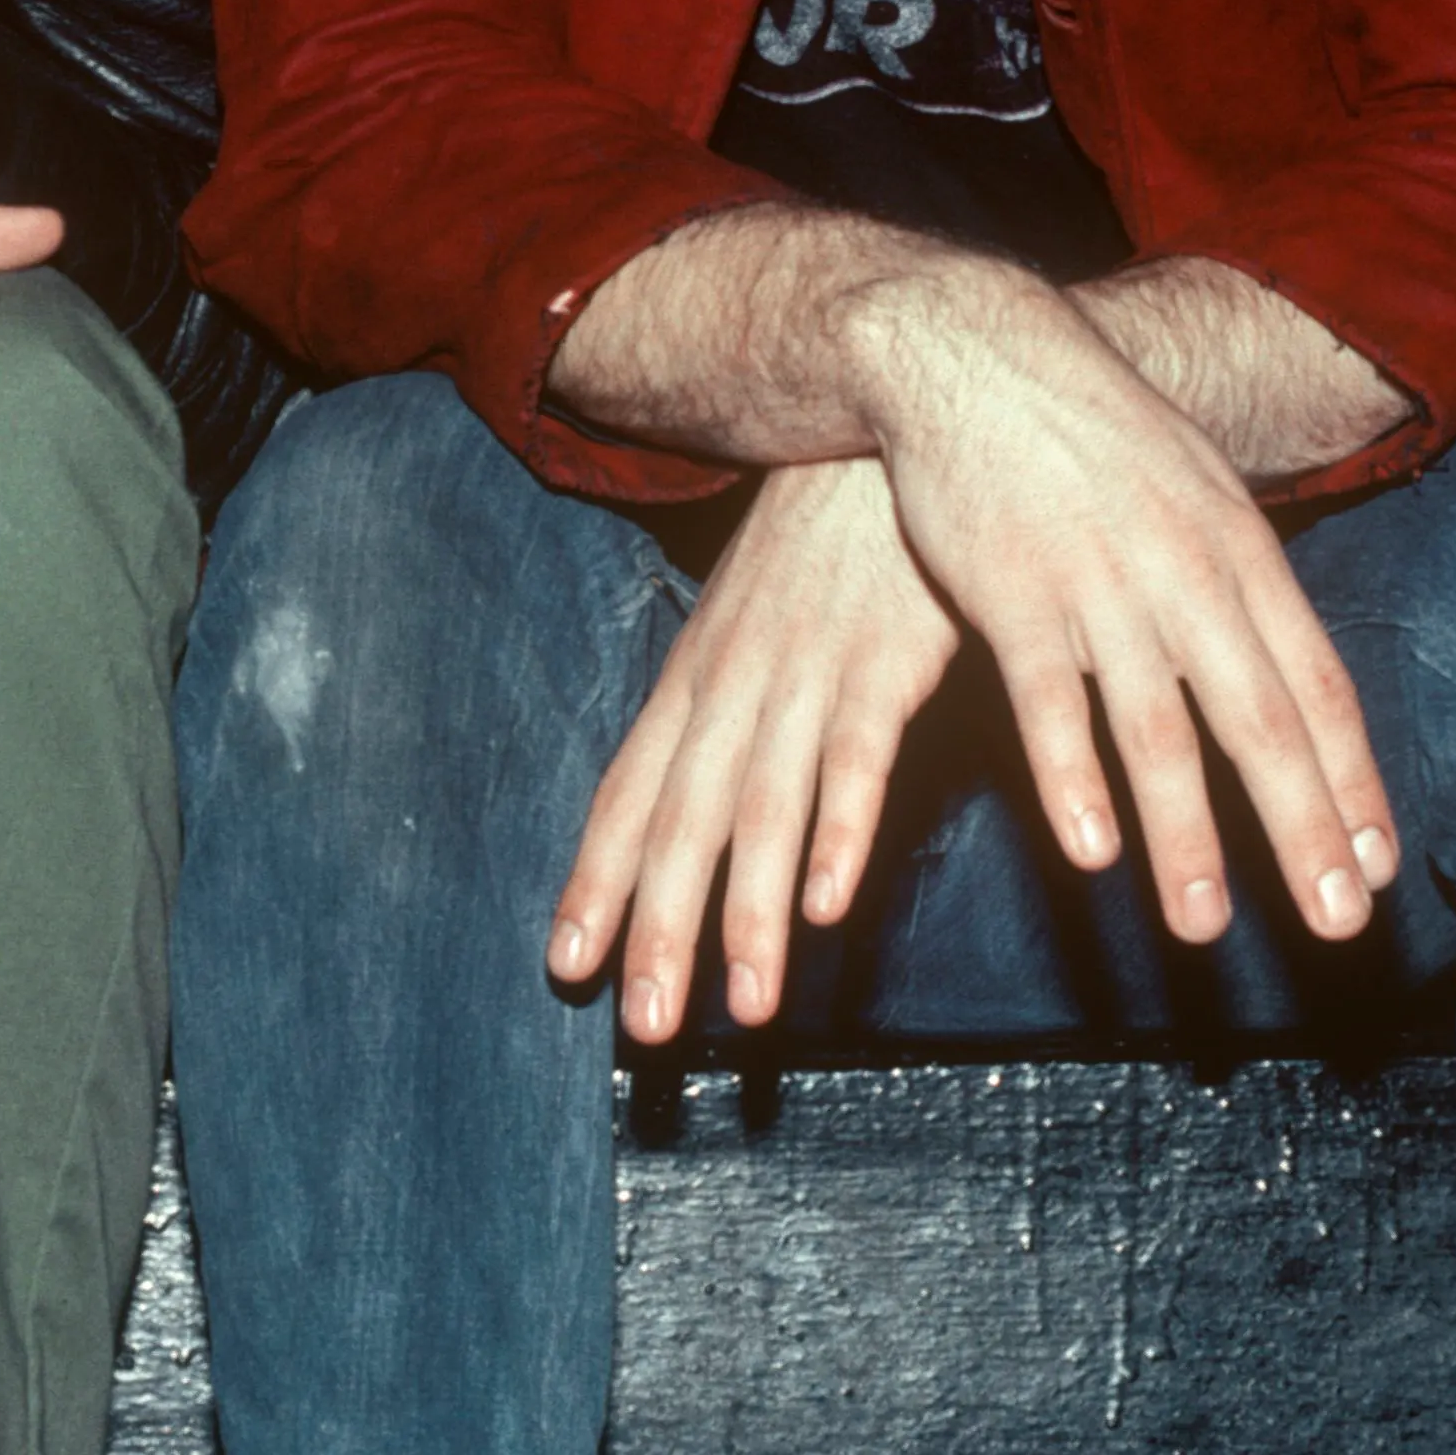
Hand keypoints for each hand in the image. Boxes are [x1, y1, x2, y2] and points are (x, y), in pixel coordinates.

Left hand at [552, 457, 960, 1040]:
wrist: (889, 425)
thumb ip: (732, 707)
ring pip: (762, 812)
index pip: (629, 795)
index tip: (567, 968)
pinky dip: (837, 833)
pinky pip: (855, 761)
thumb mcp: (751, 619)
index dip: (597, 883)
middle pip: (682, 825)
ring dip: (749, 916)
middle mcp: (734, 685)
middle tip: (643, 1030)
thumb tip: (708, 788)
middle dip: (660, 931)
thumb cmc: (824, 537)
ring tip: (742, 1010)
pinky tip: (825, 905)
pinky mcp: (885, 663)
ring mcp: (805, 674)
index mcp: (696, 678)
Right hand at [843, 262, 1398, 950]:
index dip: (1350, 780)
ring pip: (1156, 727)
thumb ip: (1238, 580)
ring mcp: (1100, 584)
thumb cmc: (1092, 433)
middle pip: (1257, 720)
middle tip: (1334, 922)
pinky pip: (1049, 699)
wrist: (976, 347)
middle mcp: (1186, 575)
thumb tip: (1290, 670)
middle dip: (1301, 827)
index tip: (1377, 867)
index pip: (1316, 684)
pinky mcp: (1011, 591)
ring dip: (1185, 834)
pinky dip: (1071, 775)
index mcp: (1240, 551)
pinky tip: (1091, 849)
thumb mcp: (1193, 487)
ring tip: (1203, 925)